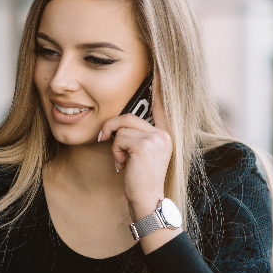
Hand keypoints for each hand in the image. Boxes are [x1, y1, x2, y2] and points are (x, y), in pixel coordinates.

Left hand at [97, 88, 172, 220]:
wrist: (146, 200)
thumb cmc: (139, 179)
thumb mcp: (139, 154)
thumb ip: (135, 137)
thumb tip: (117, 125)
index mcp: (165, 134)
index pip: (162, 107)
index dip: (159, 89)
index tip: (157, 72)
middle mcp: (165, 133)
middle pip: (128, 116)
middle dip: (112, 129)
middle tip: (107, 143)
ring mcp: (157, 139)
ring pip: (121, 129)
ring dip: (114, 147)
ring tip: (122, 162)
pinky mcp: (145, 146)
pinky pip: (118, 138)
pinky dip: (115, 152)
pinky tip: (122, 166)